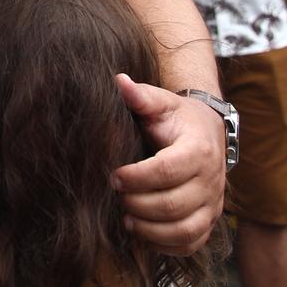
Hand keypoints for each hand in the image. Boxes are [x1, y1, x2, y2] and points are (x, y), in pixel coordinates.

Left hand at [113, 74, 223, 254]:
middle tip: (116, 196)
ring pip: (185, 229)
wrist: (205, 133)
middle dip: (138, 204)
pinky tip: (142, 234)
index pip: (167, 170)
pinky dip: (166, 245)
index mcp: (197, 150)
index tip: (113, 176)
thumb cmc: (175, 118)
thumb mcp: (160, 102)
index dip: (137, 177)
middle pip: (174, 204)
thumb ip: (140, 96)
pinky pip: (191, 243)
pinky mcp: (208, 220)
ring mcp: (212, 203)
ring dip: (151, 229)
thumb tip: (119, 81)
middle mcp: (211, 180)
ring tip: (126, 219)